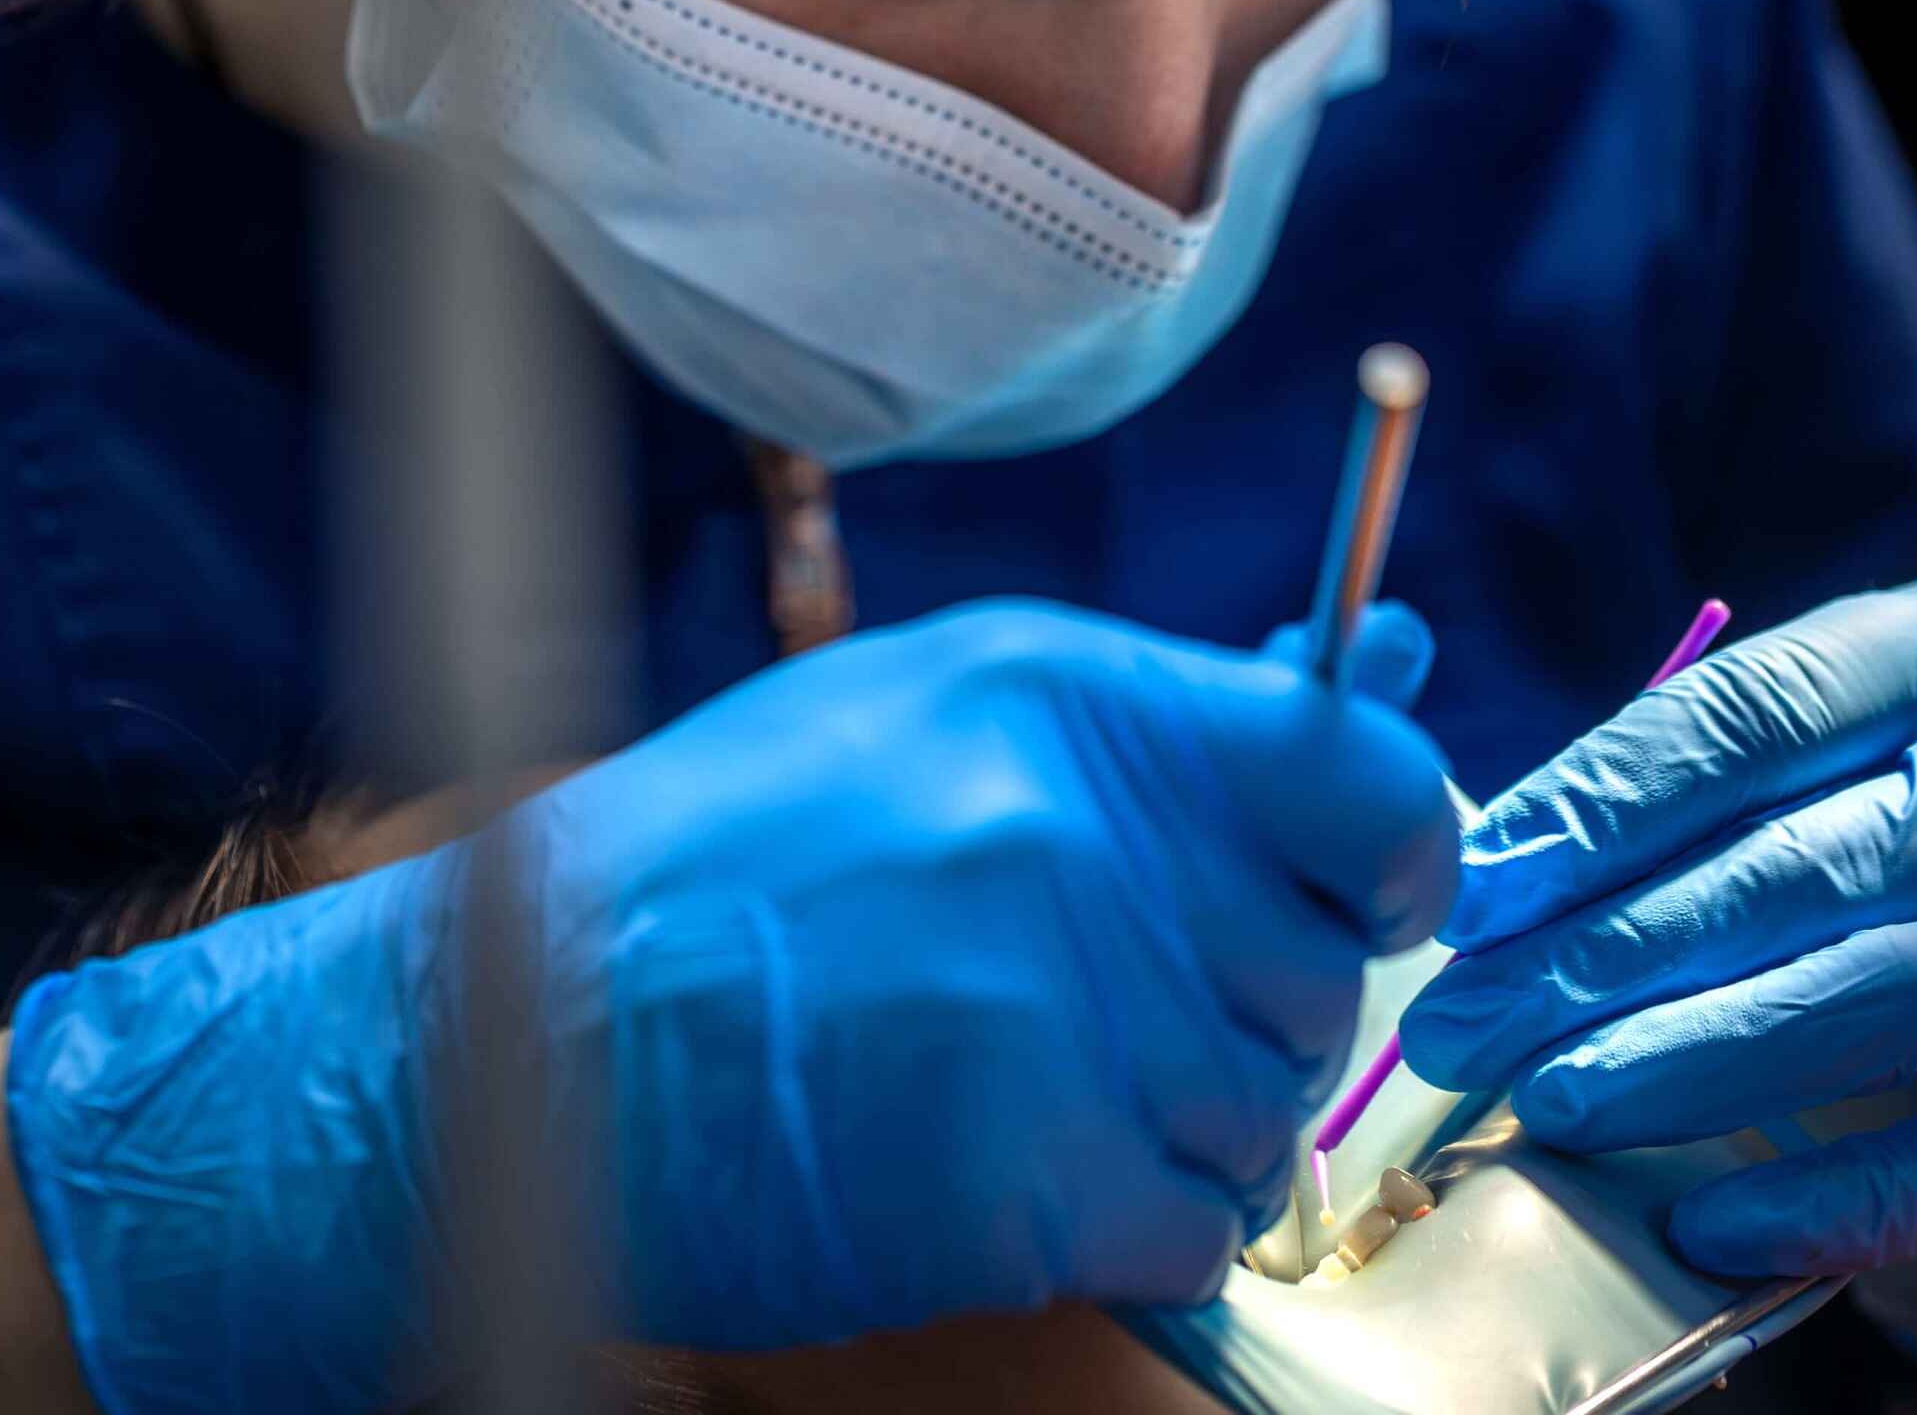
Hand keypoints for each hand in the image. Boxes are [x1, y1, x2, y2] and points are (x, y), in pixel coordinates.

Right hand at [4, 598, 1460, 1413]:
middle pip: (1324, 972)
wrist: (518, 1039)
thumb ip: (1136, 734)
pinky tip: (998, 1174)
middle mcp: (1074, 830)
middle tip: (1099, 1020)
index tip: (1366, 900)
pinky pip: (1193, 1231)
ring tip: (1021, 1094)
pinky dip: (1122, 1228)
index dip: (1397, 854)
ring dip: (1174, 1131)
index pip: (1375, 775)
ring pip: (1265, 1115)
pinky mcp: (1020, 1166)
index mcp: (1057, 695)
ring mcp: (1052, 1001)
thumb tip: (1372, 687)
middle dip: (1240, 1016)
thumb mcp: (909, 722)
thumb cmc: (706, 875)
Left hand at [1400, 573, 1916, 1403]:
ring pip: (1875, 996)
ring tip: (1546, 1102)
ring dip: (1684, 1060)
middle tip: (1458, 1027)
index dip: (1588, 808)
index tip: (1465, 893)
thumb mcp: (1824, 780)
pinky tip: (1703, 1224)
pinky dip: (1830, 1197)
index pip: (1745, 716)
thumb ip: (1674, 789)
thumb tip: (1477, 871)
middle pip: (1796, 867)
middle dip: (1597, 955)